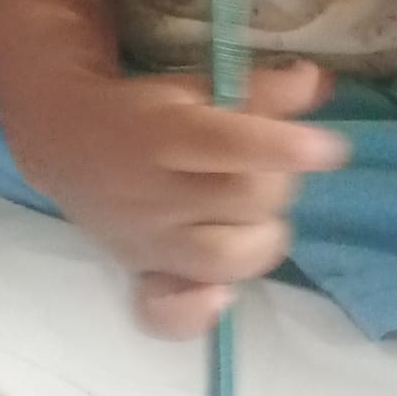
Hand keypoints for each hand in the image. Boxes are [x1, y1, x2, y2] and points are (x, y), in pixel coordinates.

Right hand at [1, 60, 348, 337]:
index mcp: (162, 134)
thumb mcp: (196, 89)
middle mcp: (151, 192)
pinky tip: (221, 296)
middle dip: (278, 183)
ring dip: (260, 238)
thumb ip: (259, 91)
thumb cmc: (147, 112)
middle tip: (274, 171)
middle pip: (241, 201)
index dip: (285, 148)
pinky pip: (166, 313)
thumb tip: (318, 82)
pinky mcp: (140, 273)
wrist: (66, 143)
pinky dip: (198, 312)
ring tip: (257, 218)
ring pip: (223, 258)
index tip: (330, 149)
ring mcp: (145, 241)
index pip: (229, 145)